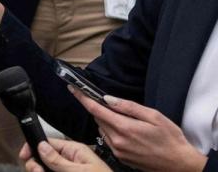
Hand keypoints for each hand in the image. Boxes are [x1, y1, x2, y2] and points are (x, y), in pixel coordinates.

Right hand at [19, 138, 110, 171]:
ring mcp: (68, 171)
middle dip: (36, 166)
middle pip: (43, 159)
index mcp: (75, 152)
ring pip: (45, 170)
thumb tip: (41, 146)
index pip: (48, 143)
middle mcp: (70, 161)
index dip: (34, 148)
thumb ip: (59, 160)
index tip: (24, 157)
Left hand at [69, 87, 207, 171]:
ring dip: (106, 120)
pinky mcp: (120, 157)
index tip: (73, 89)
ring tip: (124, 119)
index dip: (83, 98)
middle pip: (97, 119)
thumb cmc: (171, 139)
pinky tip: (125, 130)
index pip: (96, 110)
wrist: (179, 164)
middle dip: (99, 108)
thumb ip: (128, 107)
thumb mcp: (154, 116)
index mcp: (124, 128)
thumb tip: (108, 99)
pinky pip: (108, 140)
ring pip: (102, 129)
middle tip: (108, 102)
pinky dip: (111, 131)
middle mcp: (117, 141)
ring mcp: (118, 151)